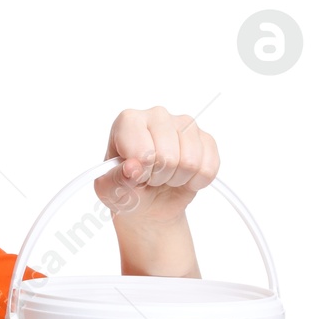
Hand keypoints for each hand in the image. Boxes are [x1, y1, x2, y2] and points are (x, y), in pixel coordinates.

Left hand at [94, 106, 218, 228]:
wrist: (147, 202)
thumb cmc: (124, 190)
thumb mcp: (110, 190)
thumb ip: (115, 179)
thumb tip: (132, 168)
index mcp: (128, 121)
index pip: (142, 150)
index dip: (141, 171)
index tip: (135, 175)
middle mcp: (157, 115)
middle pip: (168, 157)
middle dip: (159, 177)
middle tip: (150, 177)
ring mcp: (184, 124)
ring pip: (190, 162)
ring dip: (176, 179)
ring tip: (164, 177)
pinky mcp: (205, 138)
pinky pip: (208, 167)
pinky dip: (195, 182)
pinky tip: (183, 177)